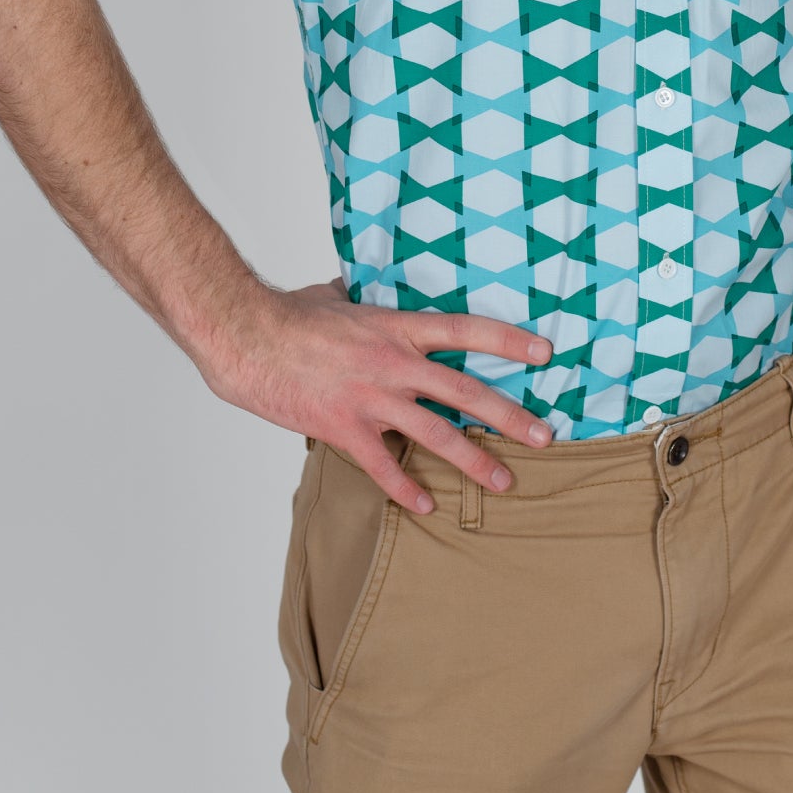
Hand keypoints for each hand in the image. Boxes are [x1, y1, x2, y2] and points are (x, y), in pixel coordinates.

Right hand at [201, 276, 554, 513]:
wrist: (247, 337)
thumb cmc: (287, 314)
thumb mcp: (333, 296)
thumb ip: (355, 297)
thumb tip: (351, 287)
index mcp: (396, 327)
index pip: (465, 330)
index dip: (508, 342)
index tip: (543, 353)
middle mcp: (393, 363)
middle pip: (465, 391)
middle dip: (510, 416)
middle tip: (545, 436)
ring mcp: (371, 398)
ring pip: (436, 433)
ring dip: (475, 460)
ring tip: (505, 481)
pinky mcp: (344, 428)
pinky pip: (384, 466)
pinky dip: (406, 489)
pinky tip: (427, 506)